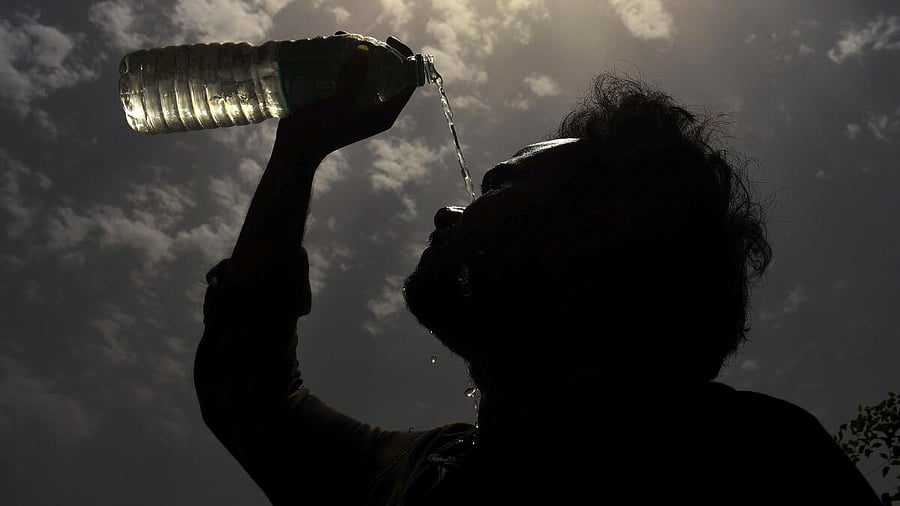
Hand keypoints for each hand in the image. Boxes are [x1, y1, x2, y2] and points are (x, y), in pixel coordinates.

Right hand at [273, 35, 417, 156]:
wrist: (295, 150)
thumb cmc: (318, 132)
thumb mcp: (338, 105)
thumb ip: (353, 79)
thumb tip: (365, 49)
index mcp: (385, 114)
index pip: (408, 82)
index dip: (405, 59)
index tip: (388, 40)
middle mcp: (376, 108)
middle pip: (389, 74)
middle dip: (377, 52)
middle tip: (360, 39)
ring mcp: (360, 103)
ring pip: (367, 72)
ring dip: (357, 54)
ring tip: (341, 38)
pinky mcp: (344, 100)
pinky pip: (350, 76)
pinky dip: (343, 61)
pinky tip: (331, 48)